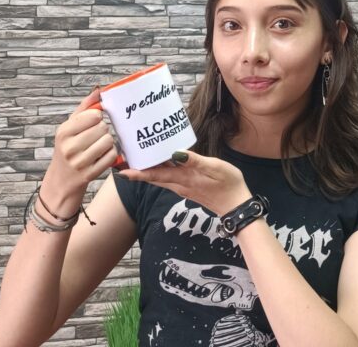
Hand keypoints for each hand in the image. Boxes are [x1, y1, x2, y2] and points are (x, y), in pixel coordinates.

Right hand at [40, 88, 119, 214]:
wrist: (62, 179)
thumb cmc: (68, 147)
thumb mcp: (70, 126)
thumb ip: (85, 107)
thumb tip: (98, 90)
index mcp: (63, 132)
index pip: (94, 116)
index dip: (97, 118)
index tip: (93, 123)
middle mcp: (69, 147)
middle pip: (103, 128)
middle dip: (103, 130)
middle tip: (95, 136)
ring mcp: (80, 162)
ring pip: (109, 141)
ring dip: (108, 142)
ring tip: (99, 145)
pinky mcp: (90, 174)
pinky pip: (112, 156)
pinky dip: (111, 154)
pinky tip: (102, 155)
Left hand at [122, 151, 251, 216]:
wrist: (236, 205)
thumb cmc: (228, 184)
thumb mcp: (215, 168)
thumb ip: (195, 161)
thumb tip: (176, 153)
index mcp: (184, 179)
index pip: (156, 176)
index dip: (138, 173)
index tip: (121, 171)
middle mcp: (179, 185)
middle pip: (154, 178)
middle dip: (137, 171)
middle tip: (122, 162)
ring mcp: (183, 187)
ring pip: (160, 179)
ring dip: (147, 171)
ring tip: (137, 159)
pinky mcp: (188, 187)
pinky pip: (168, 179)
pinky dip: (160, 171)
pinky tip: (161, 163)